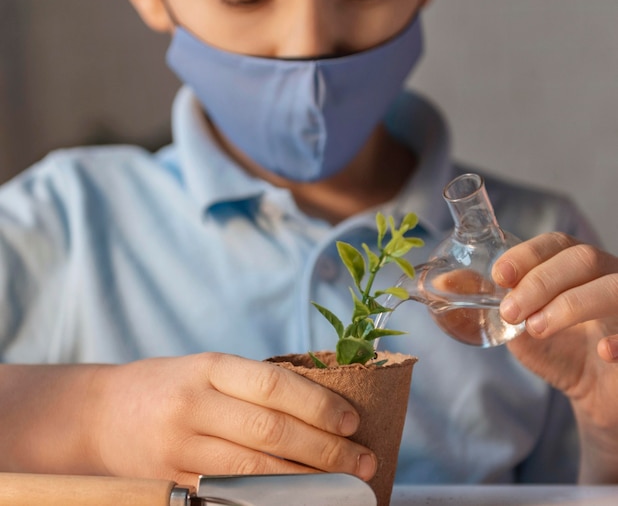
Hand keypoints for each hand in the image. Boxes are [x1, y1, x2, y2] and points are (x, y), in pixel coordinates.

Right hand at [91, 353, 376, 486]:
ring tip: (346, 487)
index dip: (318, 405)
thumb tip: (323, 407)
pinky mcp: (171, 485)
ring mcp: (179, 449)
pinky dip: (271, 502)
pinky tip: (301, 502)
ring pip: (254, 473)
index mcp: (208, 366)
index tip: (352, 421)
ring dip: (307, 483)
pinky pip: (230, 498)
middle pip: (270, 432)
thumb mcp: (208, 368)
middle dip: (325, 451)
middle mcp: (193, 405)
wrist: (102, 415)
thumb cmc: (171, 385)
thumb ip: (254, 385)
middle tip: (365, 463)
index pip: (273, 385)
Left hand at [492, 232, 617, 480]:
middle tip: (511, 311)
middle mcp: (607, 276)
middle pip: (582, 258)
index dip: (528, 254)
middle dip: (540, 281)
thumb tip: (444, 279)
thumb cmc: (557, 348)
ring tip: (538, 327)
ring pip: (614, 287)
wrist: (596, 393)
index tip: (499, 274)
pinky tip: (603, 352)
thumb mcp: (516, 324)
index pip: (556, 243)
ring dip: (571, 304)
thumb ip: (486, 300)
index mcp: (575, 266)